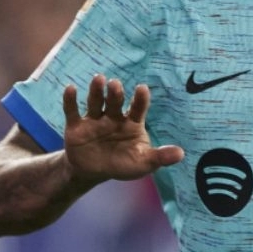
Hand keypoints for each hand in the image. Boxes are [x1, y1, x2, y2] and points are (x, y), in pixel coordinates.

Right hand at [62, 75, 183, 183]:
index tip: (142, 89)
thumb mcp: (142, 163)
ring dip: (96, 91)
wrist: (92, 172)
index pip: (138, 108)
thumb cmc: (122, 163)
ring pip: (95, 102)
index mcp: (132, 122)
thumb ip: (159, 157)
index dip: (140, 99)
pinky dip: (71, 100)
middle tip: (115, 84)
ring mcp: (94, 119)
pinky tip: (71, 88)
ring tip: (99, 79)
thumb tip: (181, 154)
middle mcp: (113, 116)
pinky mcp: (76, 126)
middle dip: (115, 93)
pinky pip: (72, 111)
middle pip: (115, 101)